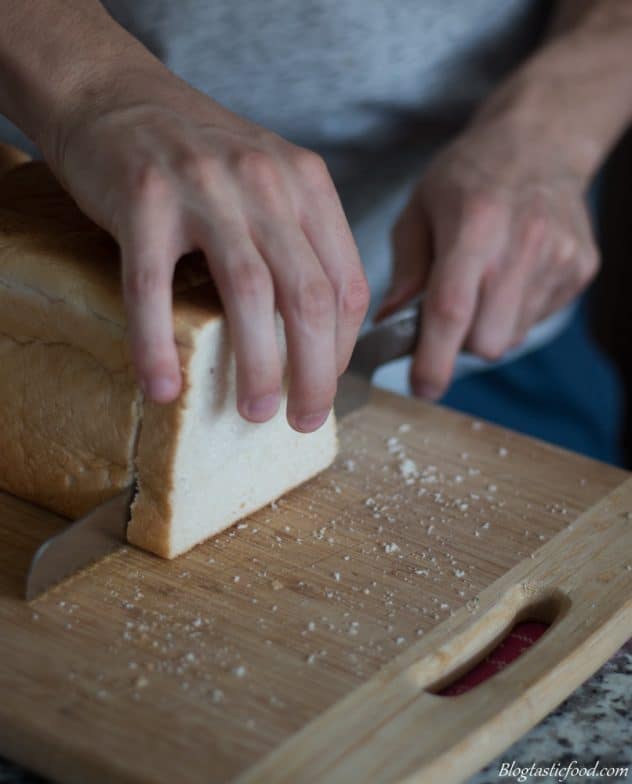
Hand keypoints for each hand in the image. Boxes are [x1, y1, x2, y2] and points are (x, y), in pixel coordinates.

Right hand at [53, 73, 368, 431]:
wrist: (118, 95)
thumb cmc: (200, 154)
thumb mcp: (271, 181)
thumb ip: (300, 240)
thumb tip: (316, 333)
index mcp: (307, 184)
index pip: (347, 283)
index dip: (343, 348)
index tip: (325, 383)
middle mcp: (265, 183)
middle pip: (309, 297)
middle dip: (314, 373)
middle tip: (304, 419)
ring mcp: (204, 188)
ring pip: (248, 294)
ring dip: (255, 365)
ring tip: (253, 411)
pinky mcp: (143, 200)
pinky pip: (154, 287)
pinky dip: (158, 344)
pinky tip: (163, 385)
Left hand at [376, 119, 598, 399]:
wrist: (541, 141)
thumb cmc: (469, 175)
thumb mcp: (420, 208)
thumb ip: (405, 268)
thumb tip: (389, 322)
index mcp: (474, 225)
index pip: (452, 311)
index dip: (433, 360)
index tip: (421, 387)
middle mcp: (523, 244)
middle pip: (486, 342)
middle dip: (460, 344)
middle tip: (449, 314)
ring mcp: (559, 257)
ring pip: (511, 337)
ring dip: (487, 328)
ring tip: (483, 284)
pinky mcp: (581, 268)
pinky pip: (536, 320)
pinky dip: (514, 313)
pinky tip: (510, 274)